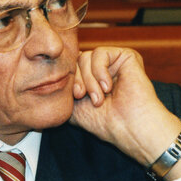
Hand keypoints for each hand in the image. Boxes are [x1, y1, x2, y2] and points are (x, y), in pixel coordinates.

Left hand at [70, 47, 180, 165]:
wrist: (129, 128)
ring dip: (89, 79)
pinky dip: (99, 71)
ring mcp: (114, 62)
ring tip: (99, 97)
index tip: (76, 97)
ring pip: (86, 57)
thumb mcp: (74, 107)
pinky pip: (100, 53)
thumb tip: (51, 75)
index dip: (70, 80)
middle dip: (77, 79)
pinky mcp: (126, 56)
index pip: (70, 68)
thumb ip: (64, 90)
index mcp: (92, 79)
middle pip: (76, 60)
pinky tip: (108, 87)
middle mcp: (103, 69)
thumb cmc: (105, 122)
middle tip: (83, 96)